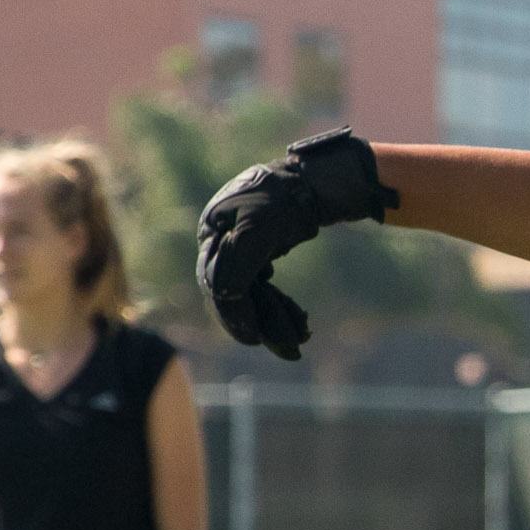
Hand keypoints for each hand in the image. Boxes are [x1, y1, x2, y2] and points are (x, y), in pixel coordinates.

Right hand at [195, 129, 396, 360]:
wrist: (317, 181)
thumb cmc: (285, 198)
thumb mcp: (258, 229)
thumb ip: (238, 262)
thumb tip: (223, 296)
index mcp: (212, 231)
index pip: (216, 281)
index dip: (233, 313)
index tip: (253, 339)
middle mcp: (222, 240)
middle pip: (234, 293)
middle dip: (262, 321)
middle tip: (289, 349)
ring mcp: (241, 247)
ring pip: (253, 295)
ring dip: (276, 317)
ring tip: (303, 336)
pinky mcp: (262, 253)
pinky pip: (266, 289)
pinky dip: (281, 306)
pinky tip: (302, 322)